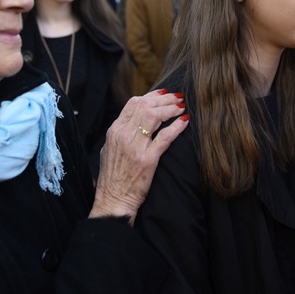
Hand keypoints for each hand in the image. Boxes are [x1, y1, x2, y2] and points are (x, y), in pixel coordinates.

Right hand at [90, 89, 188, 223]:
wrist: (112, 200)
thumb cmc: (112, 177)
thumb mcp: (109, 150)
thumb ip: (120, 134)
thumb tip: (133, 121)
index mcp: (114, 131)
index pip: (133, 103)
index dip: (151, 95)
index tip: (163, 93)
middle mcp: (123, 135)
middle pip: (145, 105)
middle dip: (164, 99)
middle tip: (177, 97)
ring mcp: (135, 147)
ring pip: (154, 116)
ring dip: (171, 109)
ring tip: (181, 107)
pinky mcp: (148, 160)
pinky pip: (164, 137)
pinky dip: (176, 127)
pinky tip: (184, 122)